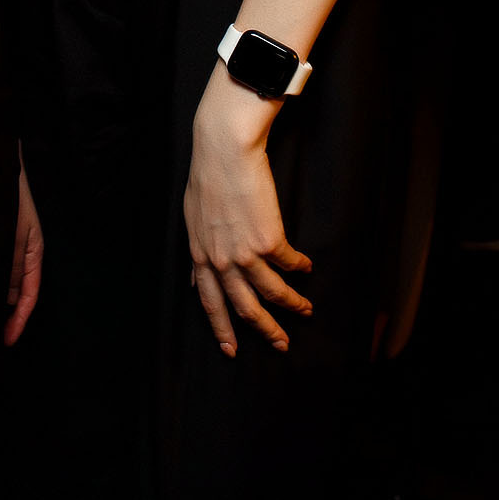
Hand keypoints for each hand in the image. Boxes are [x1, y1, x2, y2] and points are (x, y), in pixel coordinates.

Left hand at [4, 159, 43, 345]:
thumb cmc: (7, 196)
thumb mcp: (11, 234)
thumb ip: (11, 265)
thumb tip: (10, 298)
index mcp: (33, 253)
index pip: (29, 296)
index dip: (18, 321)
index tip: (5, 341)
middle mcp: (20, 253)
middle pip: (15, 292)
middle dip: (3, 313)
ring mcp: (6, 245)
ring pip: (1, 280)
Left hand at [183, 62, 312, 356]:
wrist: (224, 150)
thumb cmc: (207, 176)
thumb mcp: (192, 219)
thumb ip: (198, 251)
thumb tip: (194, 277)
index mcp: (199, 255)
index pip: (209, 302)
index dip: (221, 328)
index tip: (231, 350)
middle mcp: (220, 260)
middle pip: (244, 307)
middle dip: (265, 330)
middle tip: (281, 345)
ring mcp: (245, 252)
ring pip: (272, 292)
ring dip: (292, 305)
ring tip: (306, 310)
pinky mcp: (269, 240)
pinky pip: (289, 263)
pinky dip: (300, 267)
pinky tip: (306, 267)